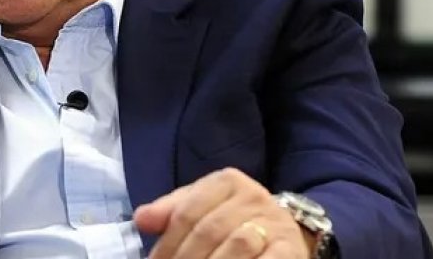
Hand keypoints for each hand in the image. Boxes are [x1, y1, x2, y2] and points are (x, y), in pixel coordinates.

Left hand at [133, 168, 310, 258]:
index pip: (188, 211)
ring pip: (237, 244)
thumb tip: (141, 219)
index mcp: (226, 181)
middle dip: (185, 258)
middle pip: (209, 229)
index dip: (168, 242)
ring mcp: (273, 222)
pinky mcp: (290, 248)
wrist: (283, 231)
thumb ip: (170, 211)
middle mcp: (252, 196)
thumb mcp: (201, 206)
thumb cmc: (232, 219)